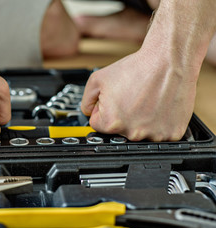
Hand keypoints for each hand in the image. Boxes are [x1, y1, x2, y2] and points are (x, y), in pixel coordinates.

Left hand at [81, 49, 196, 140]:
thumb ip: (86, 101)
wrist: (169, 60)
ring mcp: (154, 135)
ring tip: (147, 101)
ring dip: (142, 121)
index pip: (98, 125)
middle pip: (119, 130)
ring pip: (141, 132)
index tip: (115, 101)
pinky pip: (161, 133)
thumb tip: (88, 112)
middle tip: (133, 98)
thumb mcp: (97, 79)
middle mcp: (133, 133)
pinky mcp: (173, 133)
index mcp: (112, 123)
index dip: (104, 110)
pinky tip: (159, 107)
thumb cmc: (138, 68)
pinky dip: (160, 123)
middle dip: (123, 116)